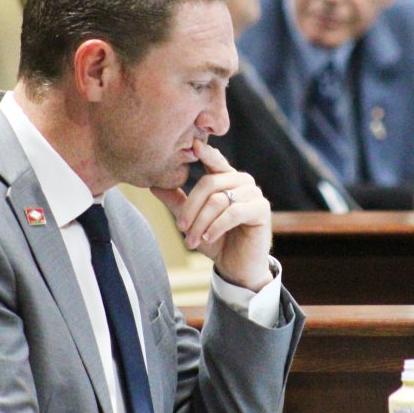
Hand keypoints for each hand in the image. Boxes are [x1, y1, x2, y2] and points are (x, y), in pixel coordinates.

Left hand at [151, 139, 272, 291]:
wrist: (237, 267)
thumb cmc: (217, 242)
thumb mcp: (192, 221)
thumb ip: (177, 202)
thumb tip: (152, 185)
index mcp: (226, 178)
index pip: (214, 160)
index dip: (205, 151)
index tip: (192, 145)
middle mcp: (241, 181)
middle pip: (209, 183)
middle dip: (191, 208)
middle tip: (180, 228)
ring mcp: (253, 193)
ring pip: (218, 200)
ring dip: (201, 222)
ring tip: (192, 240)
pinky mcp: (261, 209)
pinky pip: (233, 212)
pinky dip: (216, 227)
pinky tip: (208, 238)